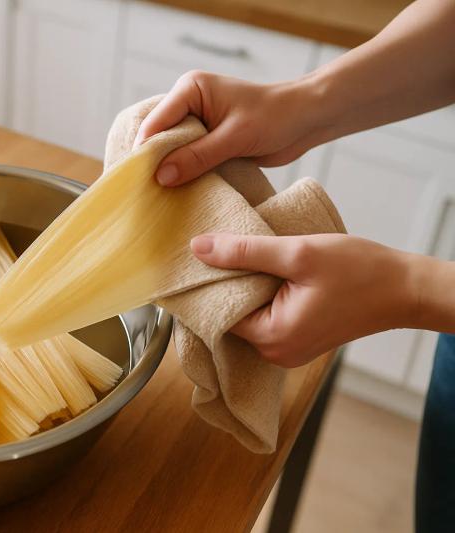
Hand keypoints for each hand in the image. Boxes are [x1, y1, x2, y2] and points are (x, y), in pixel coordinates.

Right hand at [134, 71, 327, 186]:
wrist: (306, 120)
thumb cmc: (276, 117)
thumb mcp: (234, 138)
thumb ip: (197, 156)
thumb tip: (161, 177)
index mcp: (190, 90)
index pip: (156, 123)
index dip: (146, 151)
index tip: (138, 179)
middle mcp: (188, 104)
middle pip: (158, 137)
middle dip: (153, 162)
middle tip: (144, 191)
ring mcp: (196, 123)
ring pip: (171, 151)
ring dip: (168, 171)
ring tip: (157, 196)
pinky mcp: (206, 141)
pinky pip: (186, 159)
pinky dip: (183, 174)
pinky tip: (177, 192)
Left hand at [189, 232, 423, 366]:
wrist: (406, 288)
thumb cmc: (359, 272)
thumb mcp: (297, 254)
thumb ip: (245, 251)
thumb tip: (198, 247)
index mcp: (271, 339)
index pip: (216, 313)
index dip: (208, 284)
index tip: (203, 257)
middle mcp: (275, 353)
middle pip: (231, 315)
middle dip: (227, 284)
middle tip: (225, 250)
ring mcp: (287, 349)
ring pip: (249, 314)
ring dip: (246, 287)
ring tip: (247, 257)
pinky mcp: (298, 339)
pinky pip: (266, 317)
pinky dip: (263, 294)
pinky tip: (267, 271)